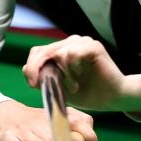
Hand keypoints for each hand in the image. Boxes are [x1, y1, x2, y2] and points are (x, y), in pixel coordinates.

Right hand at [0, 100, 98, 140]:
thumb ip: (78, 122)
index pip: (73, 123)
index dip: (84, 133)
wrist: (5, 112)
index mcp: (54, 119)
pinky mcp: (7, 136)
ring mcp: (23, 132)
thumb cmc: (37, 120)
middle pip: (53, 135)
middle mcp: (39, 126)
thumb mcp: (57, 115)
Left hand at [23, 35, 140, 115]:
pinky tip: (78, 78)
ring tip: (72, 87)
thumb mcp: (61, 89)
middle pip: (44, 51)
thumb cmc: (89, 93)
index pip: (38, 52)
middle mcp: (71, 43)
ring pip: (58, 52)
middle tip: (41, 86)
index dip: (32, 67)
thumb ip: (44, 80)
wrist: (114, 98)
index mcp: (61, 51)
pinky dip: (72, 68)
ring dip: (61, 73)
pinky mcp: (93, 46)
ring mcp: (82, 43)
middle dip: (39, 70)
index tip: (32, 84)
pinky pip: (72, 53)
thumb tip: (25, 69)